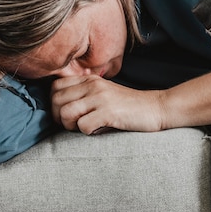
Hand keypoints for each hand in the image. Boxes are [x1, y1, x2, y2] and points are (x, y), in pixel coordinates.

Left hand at [50, 75, 166, 134]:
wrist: (156, 107)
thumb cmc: (128, 106)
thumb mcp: (104, 93)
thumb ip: (84, 94)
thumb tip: (59, 108)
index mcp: (89, 79)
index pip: (55, 87)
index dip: (54, 104)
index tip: (66, 114)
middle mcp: (93, 85)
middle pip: (56, 101)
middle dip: (59, 118)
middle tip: (73, 125)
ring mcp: (100, 98)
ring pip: (65, 113)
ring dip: (70, 126)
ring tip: (84, 128)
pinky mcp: (108, 112)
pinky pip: (82, 125)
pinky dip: (87, 132)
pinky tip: (98, 130)